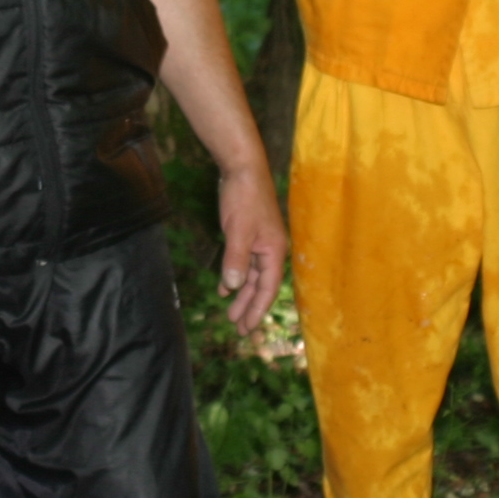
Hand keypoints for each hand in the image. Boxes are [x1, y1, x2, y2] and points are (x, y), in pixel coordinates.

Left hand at [216, 165, 289, 331]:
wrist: (243, 168)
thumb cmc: (244, 198)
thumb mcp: (238, 231)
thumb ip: (236, 260)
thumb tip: (233, 287)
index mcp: (273, 251)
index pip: (267, 288)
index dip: (257, 309)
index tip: (247, 328)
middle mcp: (270, 250)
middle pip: (261, 286)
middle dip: (249, 307)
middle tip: (238, 329)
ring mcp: (260, 242)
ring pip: (252, 276)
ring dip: (241, 294)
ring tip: (230, 314)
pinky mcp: (249, 235)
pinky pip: (244, 263)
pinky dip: (235, 276)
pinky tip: (225, 288)